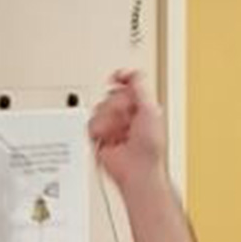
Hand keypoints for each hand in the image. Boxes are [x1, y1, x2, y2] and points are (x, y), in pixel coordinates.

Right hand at [89, 69, 167, 190]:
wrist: (137, 168)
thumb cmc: (149, 146)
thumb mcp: (150, 110)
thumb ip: (139, 87)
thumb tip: (129, 73)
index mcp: (140, 107)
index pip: (127, 85)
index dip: (121, 79)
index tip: (117, 77)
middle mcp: (126, 114)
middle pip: (111, 95)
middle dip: (117, 106)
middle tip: (127, 118)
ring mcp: (112, 124)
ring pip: (99, 108)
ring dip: (109, 120)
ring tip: (120, 132)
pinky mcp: (99, 135)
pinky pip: (90, 124)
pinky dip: (100, 130)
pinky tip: (110, 138)